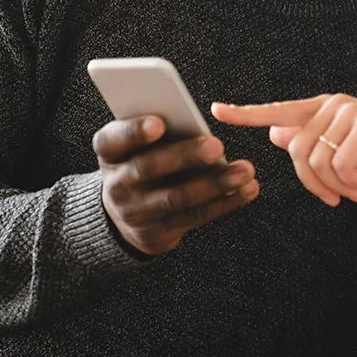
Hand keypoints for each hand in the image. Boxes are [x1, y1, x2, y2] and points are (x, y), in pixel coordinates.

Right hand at [94, 116, 258, 255]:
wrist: (125, 215)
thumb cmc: (143, 161)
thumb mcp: (139, 145)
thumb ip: (161, 131)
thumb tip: (198, 126)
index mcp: (109, 152)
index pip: (113, 139)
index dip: (134, 132)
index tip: (159, 123)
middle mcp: (116, 184)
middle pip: (148, 168)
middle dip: (184, 157)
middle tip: (217, 145)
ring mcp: (135, 213)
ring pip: (176, 198)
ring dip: (214, 184)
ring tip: (245, 171)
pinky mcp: (157, 233)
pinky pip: (193, 217)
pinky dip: (224, 203)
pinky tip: (247, 190)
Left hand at [211, 95, 356, 206]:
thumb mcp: (346, 148)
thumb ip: (312, 140)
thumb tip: (275, 134)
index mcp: (325, 107)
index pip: (279, 111)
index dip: (247, 112)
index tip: (218, 110)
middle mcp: (333, 104)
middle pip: (298, 151)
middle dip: (313, 183)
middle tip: (336, 199)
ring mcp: (348, 112)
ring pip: (316, 161)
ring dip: (334, 187)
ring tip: (354, 193)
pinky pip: (338, 165)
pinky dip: (349, 184)